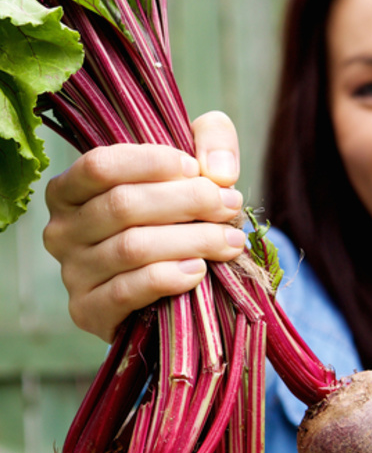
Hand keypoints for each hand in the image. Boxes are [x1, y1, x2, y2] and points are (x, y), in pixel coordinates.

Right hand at [44, 111, 245, 342]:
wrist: (168, 292)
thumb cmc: (175, 220)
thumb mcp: (192, 169)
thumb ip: (210, 141)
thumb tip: (219, 171)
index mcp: (70, 190)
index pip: (101, 166)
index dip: (153, 163)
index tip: (197, 170)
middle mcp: (61, 230)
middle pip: (123, 205)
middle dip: (187, 201)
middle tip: (230, 206)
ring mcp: (72, 273)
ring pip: (132, 248)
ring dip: (192, 241)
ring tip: (229, 241)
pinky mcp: (88, 311)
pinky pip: (128, 290)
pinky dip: (169, 277)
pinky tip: (199, 271)